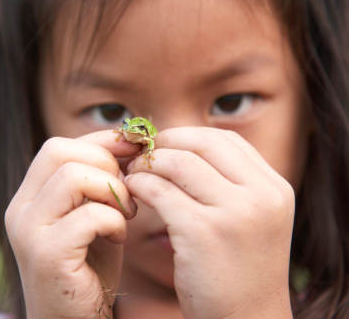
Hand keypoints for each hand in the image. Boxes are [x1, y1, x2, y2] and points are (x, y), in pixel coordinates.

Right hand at [5, 131, 139, 317]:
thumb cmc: (90, 266)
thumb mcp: (94, 213)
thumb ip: (101, 180)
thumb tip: (127, 139)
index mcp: (29, 196)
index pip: (59, 145)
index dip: (101, 141)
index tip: (134, 150)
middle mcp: (20, 209)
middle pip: (60, 151)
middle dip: (106, 164)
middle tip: (126, 194)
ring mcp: (28, 231)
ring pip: (73, 177)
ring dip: (112, 192)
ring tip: (125, 215)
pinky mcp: (46, 255)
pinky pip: (88, 215)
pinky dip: (113, 221)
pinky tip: (118, 237)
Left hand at [124, 127, 293, 317]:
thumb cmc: (239, 270)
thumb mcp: (251, 220)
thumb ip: (229, 184)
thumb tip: (181, 149)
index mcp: (274, 188)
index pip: (226, 138)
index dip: (187, 136)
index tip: (164, 147)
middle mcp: (260, 196)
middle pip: (201, 143)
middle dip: (165, 144)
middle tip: (143, 155)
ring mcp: (233, 213)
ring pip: (177, 163)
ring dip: (147, 164)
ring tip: (134, 174)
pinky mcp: (202, 232)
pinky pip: (159, 191)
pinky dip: (139, 185)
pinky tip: (132, 192)